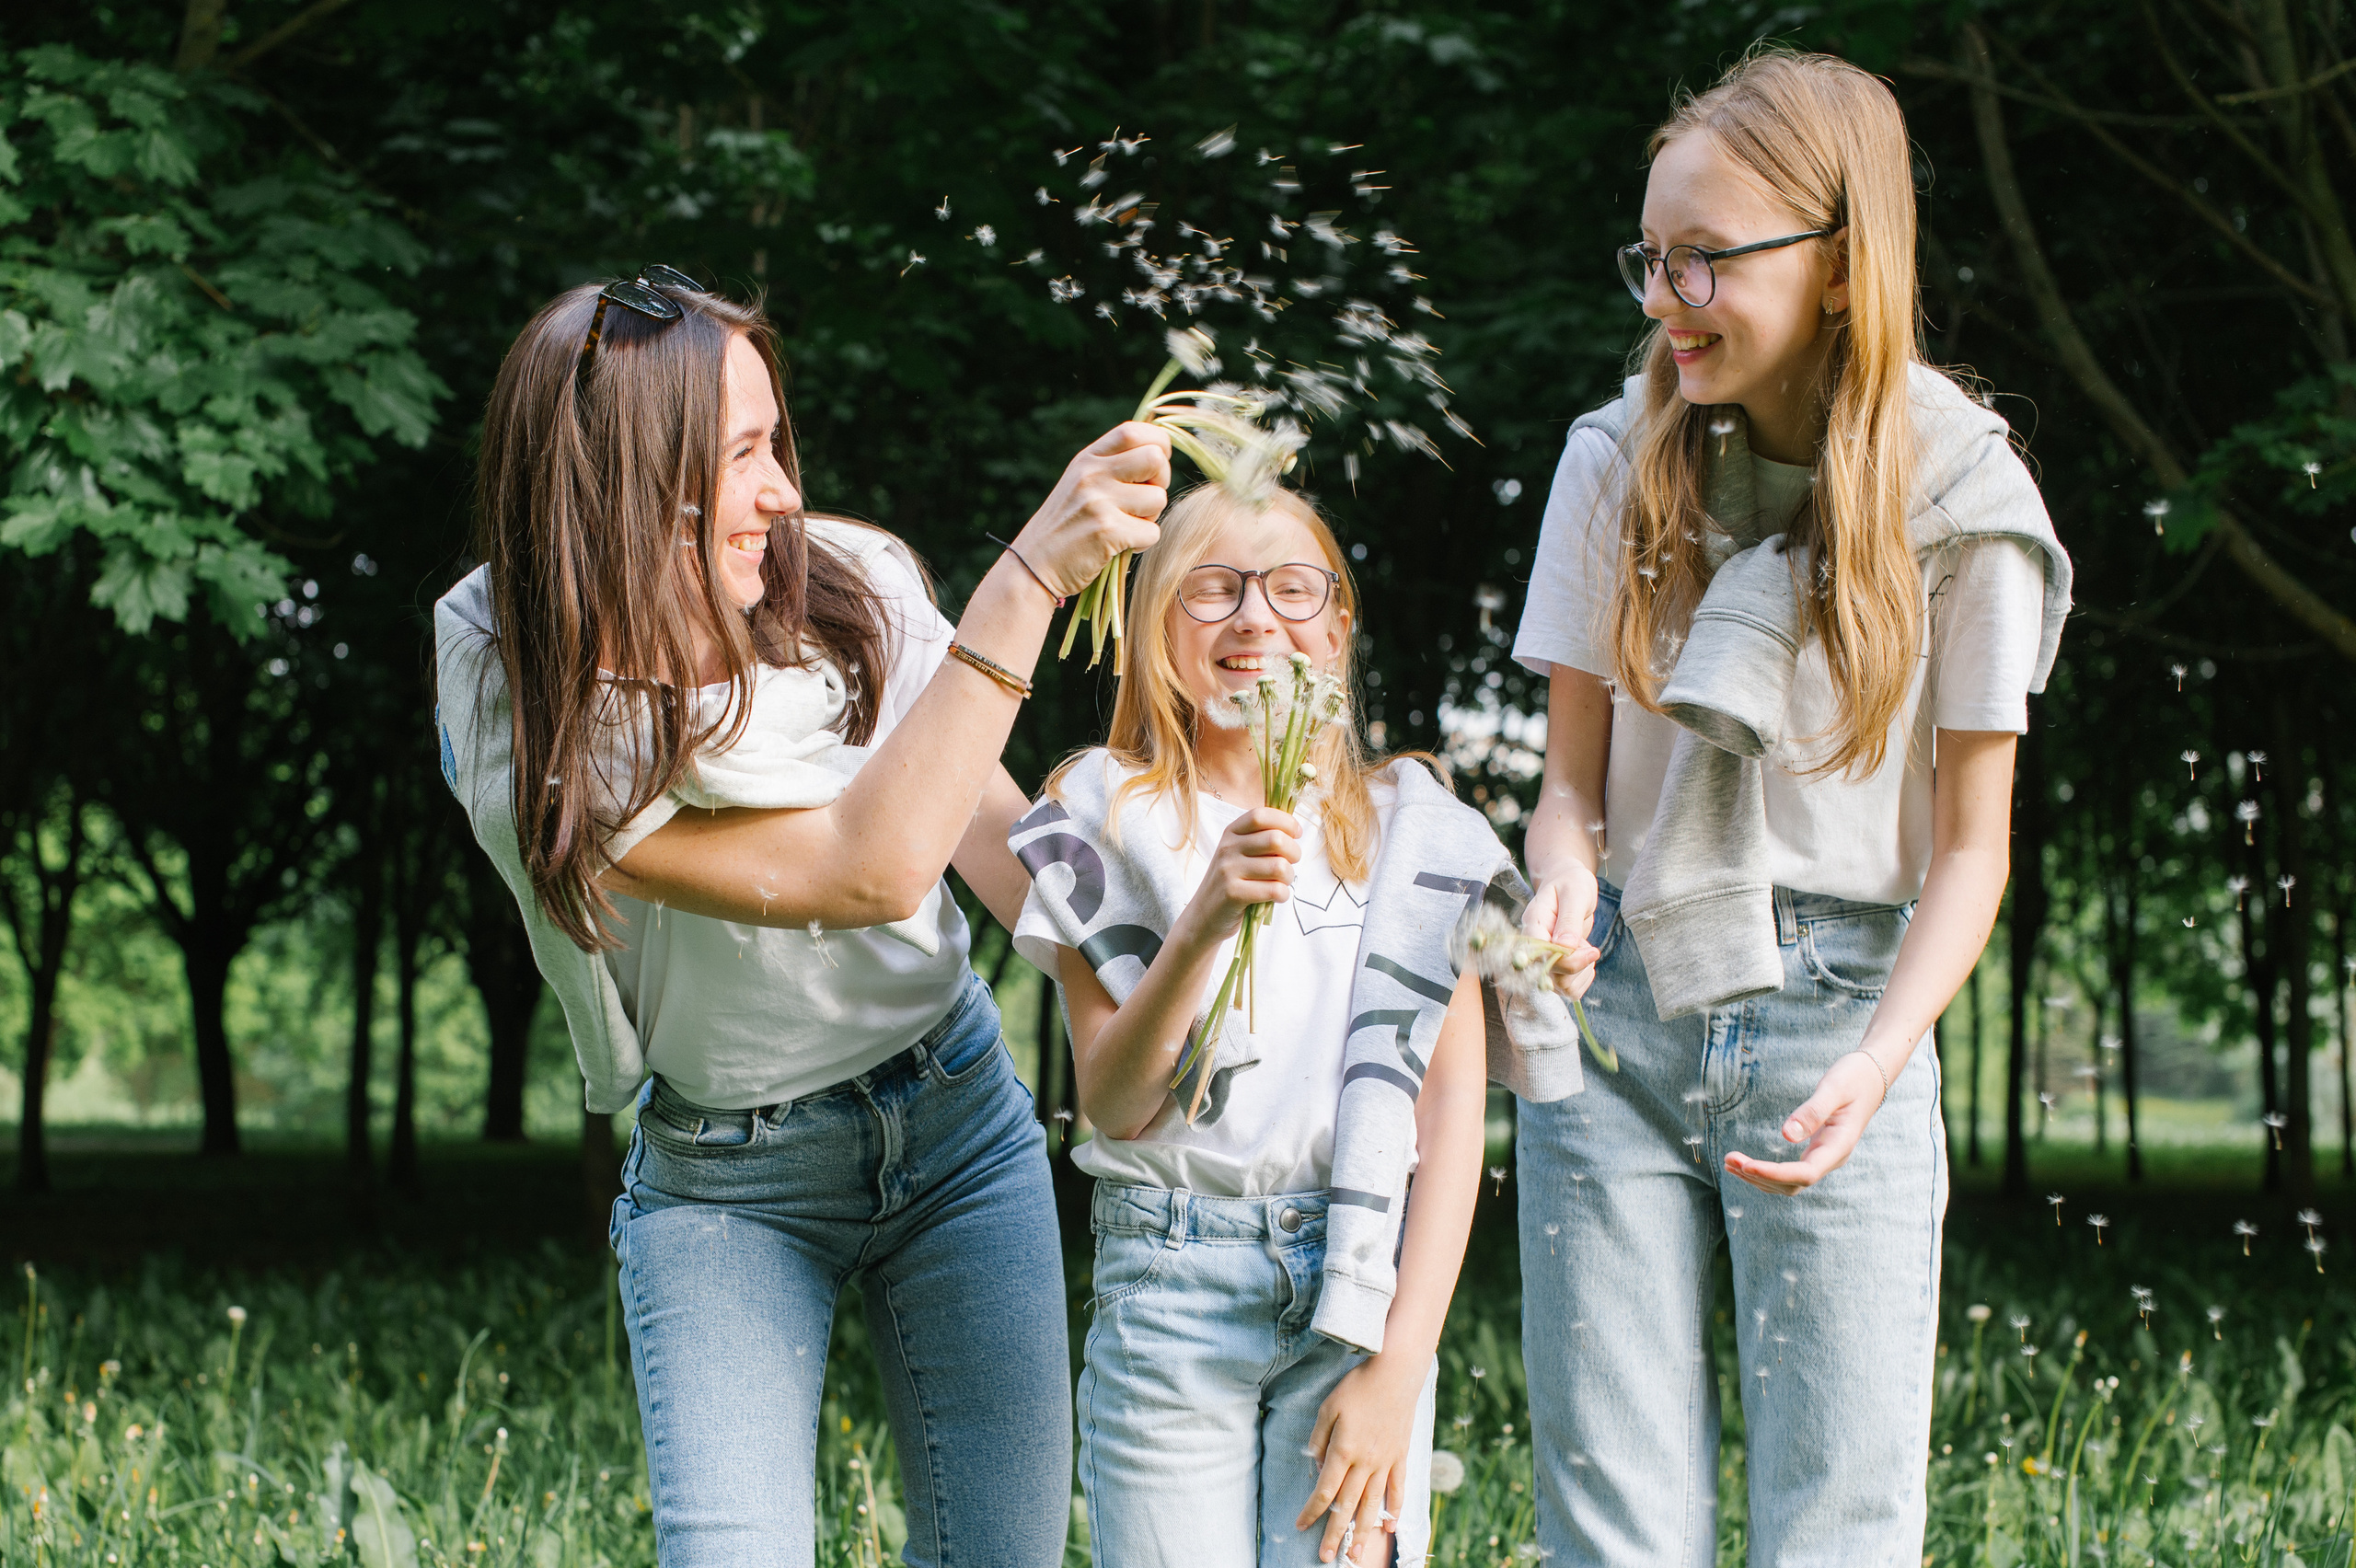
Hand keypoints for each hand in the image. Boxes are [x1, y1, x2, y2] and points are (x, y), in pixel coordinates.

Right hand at [1010, 421, 1171, 595]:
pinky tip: (1120, 546)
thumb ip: (1112, 465)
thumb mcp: (1081, 484)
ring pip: (1158, 498)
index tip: (1152, 468)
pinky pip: (1152, 532)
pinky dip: (1142, 544)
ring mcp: (1098, 501)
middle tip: (1144, 500)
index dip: (1156, 445)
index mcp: (1087, 459)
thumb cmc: (1066, 527)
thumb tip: (1159, 454)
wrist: (1034, 566)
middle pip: (1154, 459)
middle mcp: (1091, 474)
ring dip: (1151, 517)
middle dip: (1161, 481)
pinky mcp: (1106, 531)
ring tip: (1126, 526)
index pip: (1133, 431)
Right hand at [1178, 807, 1300, 945]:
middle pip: (1276, 839)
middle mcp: (1228, 848)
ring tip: (1282, 883)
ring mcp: (1228, 870)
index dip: (1286, 822)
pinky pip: (1274, 890)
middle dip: (1294, 853)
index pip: (1262, 816)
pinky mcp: (1233, 893)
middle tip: (1291, 864)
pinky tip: (1276, 897)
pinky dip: (1283, 895)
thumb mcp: (1240, 854)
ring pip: (1279, 867)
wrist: (1204, 915)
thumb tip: (1295, 829)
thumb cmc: (1233, 882)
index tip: (1296, 834)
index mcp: (1232, 833)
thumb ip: (1262, 839)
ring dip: (1289, 877)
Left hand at [1297, 1356, 1420, 1563]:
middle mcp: (1365, 1463)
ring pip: (1372, 1505)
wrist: (1396, 1374)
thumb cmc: (1358, 1387)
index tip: (1300, 1526)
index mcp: (1343, 1451)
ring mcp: (1386, 1462)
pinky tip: (1390, 1527)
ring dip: (1362, 1532)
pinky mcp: (1401, 1457)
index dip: (1312, 1511)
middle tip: (1325, 1557)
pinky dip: (1394, 1509)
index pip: (1325, 1491)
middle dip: (1334, 1533)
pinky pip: (1398, 1489)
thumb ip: (1319, 1438)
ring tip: (1355, 1553)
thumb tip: (1315, 1463)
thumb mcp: (1328, 1407)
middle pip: (1348, 1506)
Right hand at [1521, 865, 1600, 999]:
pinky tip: (1586, 958)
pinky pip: (1570, 990)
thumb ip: (1570, 920)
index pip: (1538, 956)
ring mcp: (1543, 960)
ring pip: (1560, 987)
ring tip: (1587, 949)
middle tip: (1592, 948)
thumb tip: (1566, 947)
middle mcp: (1533, 947)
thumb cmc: (1571, 884)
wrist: (1570, 884)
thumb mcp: (1575, 893)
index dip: (1564, 961)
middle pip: (1549, 977)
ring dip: (1581, 973)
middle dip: (1577, 966)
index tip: (1589, 949)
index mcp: (1533, 925)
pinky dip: (1584, 978)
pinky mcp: (1556, 969)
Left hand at [1723, 1048, 1890, 1194]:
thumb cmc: (1854, 1078)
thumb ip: (1813, 1111)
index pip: (1805, 1174)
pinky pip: (1791, 1173)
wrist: (1872, 1076)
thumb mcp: (1835, 1088)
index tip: (1746, 1165)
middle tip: (1729, 1160)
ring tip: (1730, 1163)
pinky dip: (1767, 1172)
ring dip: (1760, 1177)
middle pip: (1794, 1184)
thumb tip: (1786, 1135)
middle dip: (1760, 1176)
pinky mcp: (1817, 1152)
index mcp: (1839, 1146)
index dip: (1774, 1174)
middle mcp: (1832, 1158)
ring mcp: (1825, 1157)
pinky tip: (1746, 1165)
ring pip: (1791, 1183)